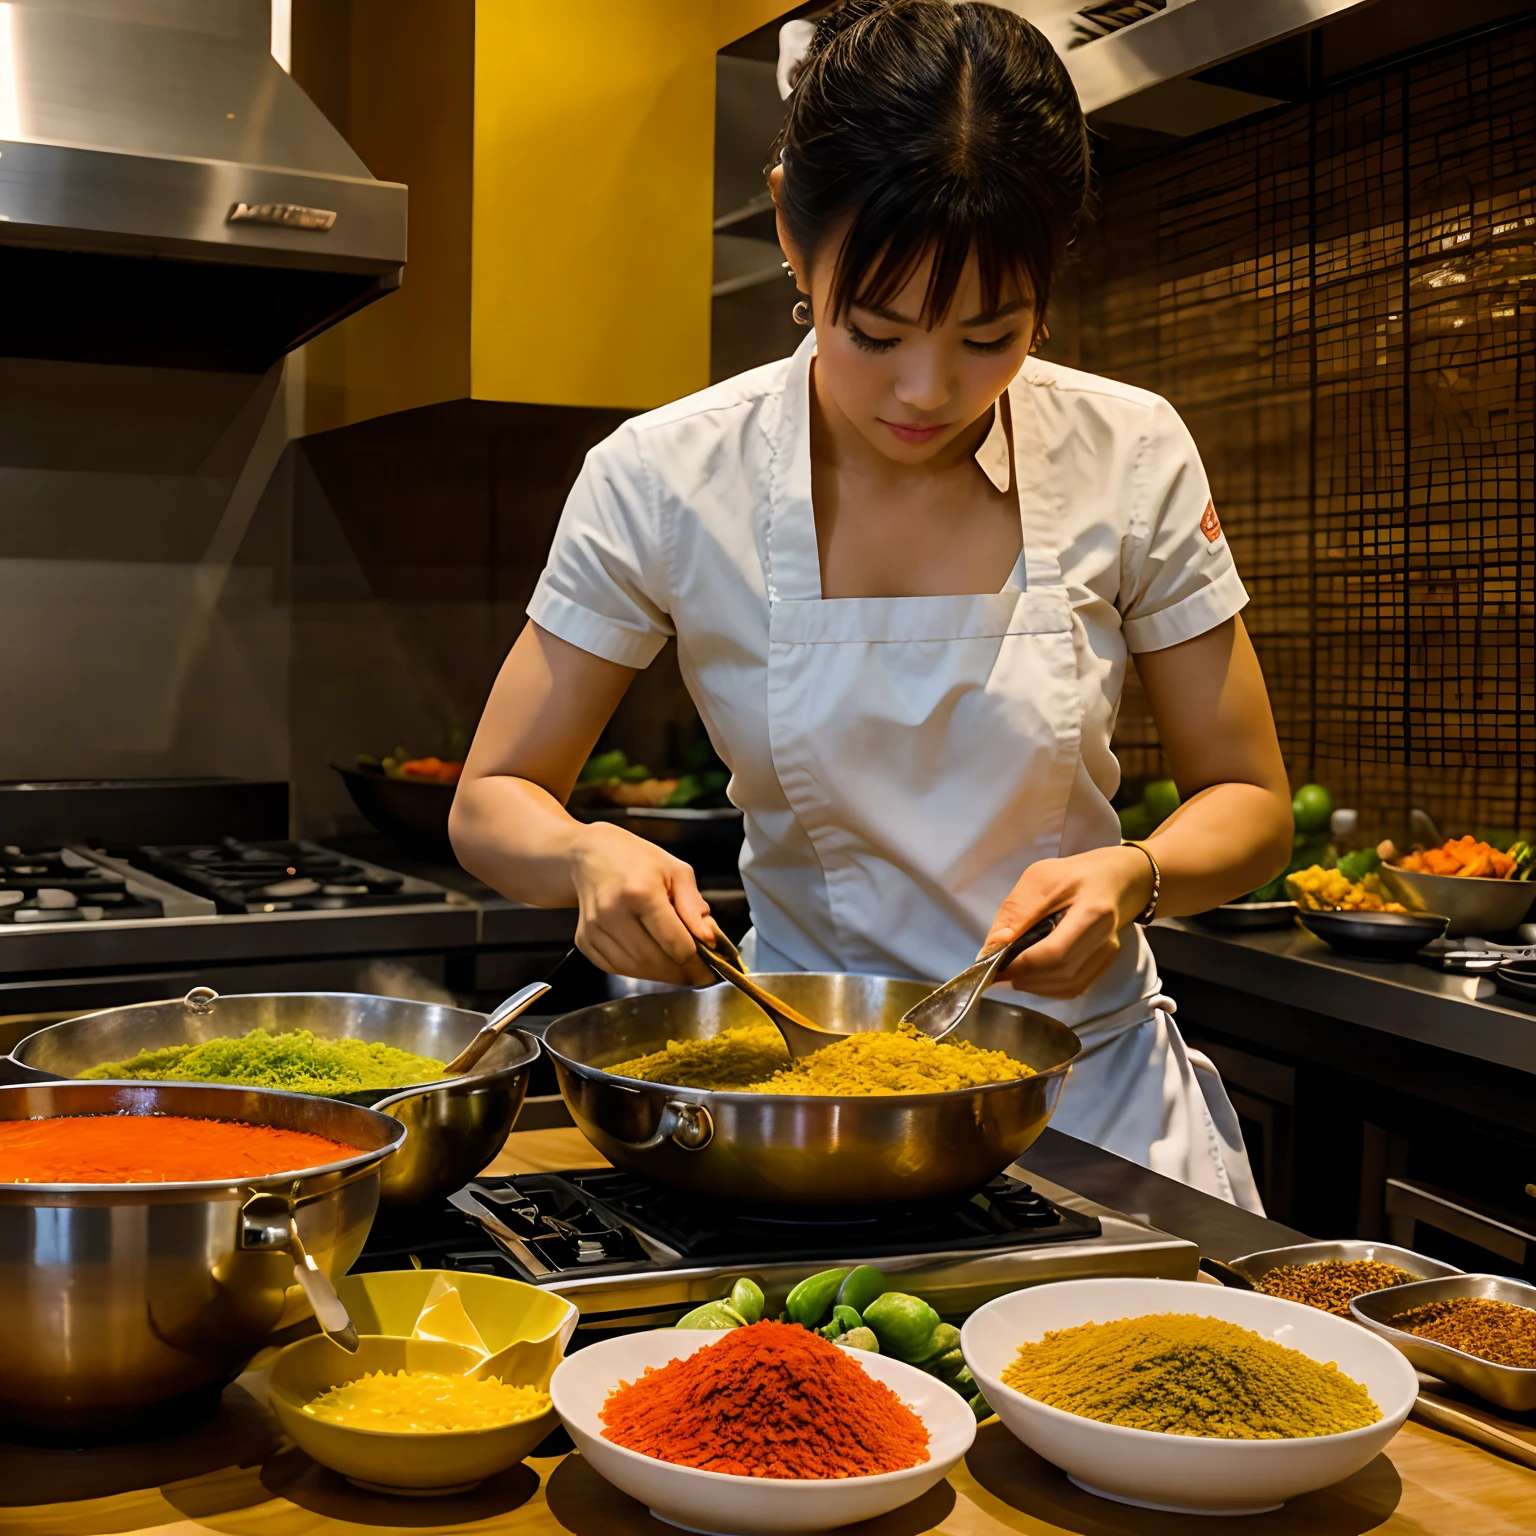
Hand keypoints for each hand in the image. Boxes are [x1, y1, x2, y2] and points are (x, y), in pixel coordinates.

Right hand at [569, 822, 717, 983]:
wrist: (591, 854)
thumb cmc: (636, 859)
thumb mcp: (676, 871)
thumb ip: (694, 907)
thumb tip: (709, 939)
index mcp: (641, 892)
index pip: (675, 944)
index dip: (697, 963)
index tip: (710, 970)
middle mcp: (613, 911)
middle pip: (654, 961)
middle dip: (680, 972)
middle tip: (696, 972)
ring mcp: (594, 928)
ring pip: (635, 969)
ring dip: (660, 974)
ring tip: (675, 966)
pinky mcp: (584, 940)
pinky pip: (615, 968)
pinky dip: (637, 970)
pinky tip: (649, 958)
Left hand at [981, 845, 1153, 999]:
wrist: (1114, 878)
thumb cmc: (1074, 874)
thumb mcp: (1039, 878)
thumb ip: (1017, 912)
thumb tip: (994, 947)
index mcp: (1092, 911)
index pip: (1054, 951)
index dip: (1022, 965)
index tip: (994, 965)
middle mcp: (1105, 937)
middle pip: (1062, 973)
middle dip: (1025, 978)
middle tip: (998, 973)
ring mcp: (1108, 953)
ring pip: (1069, 985)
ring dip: (1035, 987)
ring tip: (1011, 976)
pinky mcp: (1105, 963)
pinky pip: (1076, 987)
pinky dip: (1049, 988)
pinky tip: (1031, 978)